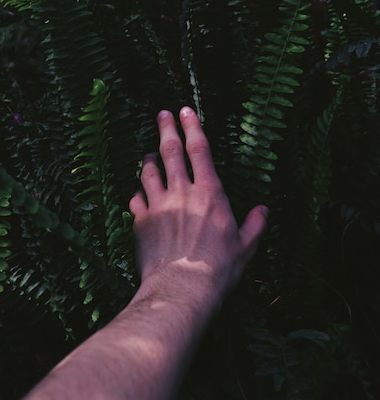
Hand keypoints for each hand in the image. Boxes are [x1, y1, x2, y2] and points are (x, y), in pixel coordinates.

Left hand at [129, 107, 267, 308]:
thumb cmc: (218, 269)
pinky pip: (135, 199)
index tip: (185, 111)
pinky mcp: (140, 222)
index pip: (199, 149)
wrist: (182, 289)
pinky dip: (137, 193)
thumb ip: (255, 225)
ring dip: (148, 159)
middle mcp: (181, 192)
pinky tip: (138, 194)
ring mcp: (157, 205)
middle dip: (166, 129)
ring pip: (149, 171)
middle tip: (162, 114)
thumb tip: (264, 210)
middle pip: (170, 151)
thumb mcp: (246, 247)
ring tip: (148, 153)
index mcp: (209, 193)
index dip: (192, 126)